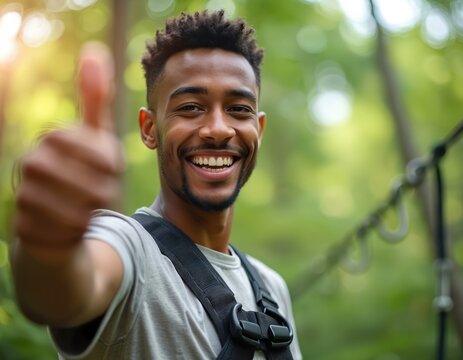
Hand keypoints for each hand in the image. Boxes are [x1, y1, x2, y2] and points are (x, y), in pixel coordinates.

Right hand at [14, 42, 123, 260]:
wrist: (57, 218)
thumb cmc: (82, 172)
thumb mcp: (94, 137)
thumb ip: (96, 100)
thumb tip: (94, 51)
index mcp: (52, 139)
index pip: (96, 152)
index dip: (111, 166)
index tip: (112, 171)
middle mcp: (32, 164)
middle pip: (89, 184)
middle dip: (104, 192)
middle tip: (104, 194)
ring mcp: (25, 196)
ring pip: (76, 212)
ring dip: (92, 213)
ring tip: (89, 209)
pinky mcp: (24, 228)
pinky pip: (63, 235)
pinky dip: (76, 233)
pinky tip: (73, 226)